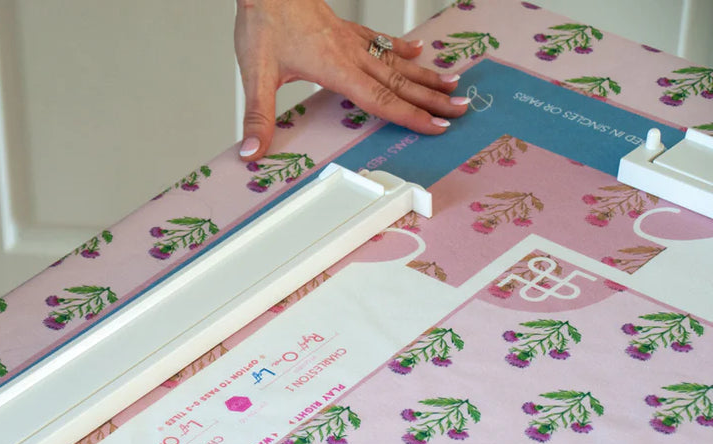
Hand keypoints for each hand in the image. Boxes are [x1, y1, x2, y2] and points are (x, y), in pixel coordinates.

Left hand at [234, 0, 469, 159]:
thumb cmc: (262, 22)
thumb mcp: (255, 73)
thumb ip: (257, 115)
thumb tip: (252, 150)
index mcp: (335, 68)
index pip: (380, 100)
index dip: (410, 116)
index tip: (437, 126)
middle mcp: (350, 54)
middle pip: (399, 82)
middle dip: (432, 99)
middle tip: (462, 110)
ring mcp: (350, 40)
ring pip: (396, 62)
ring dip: (425, 76)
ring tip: (453, 85)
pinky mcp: (344, 29)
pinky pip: (380, 41)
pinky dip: (401, 48)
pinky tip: (416, 52)